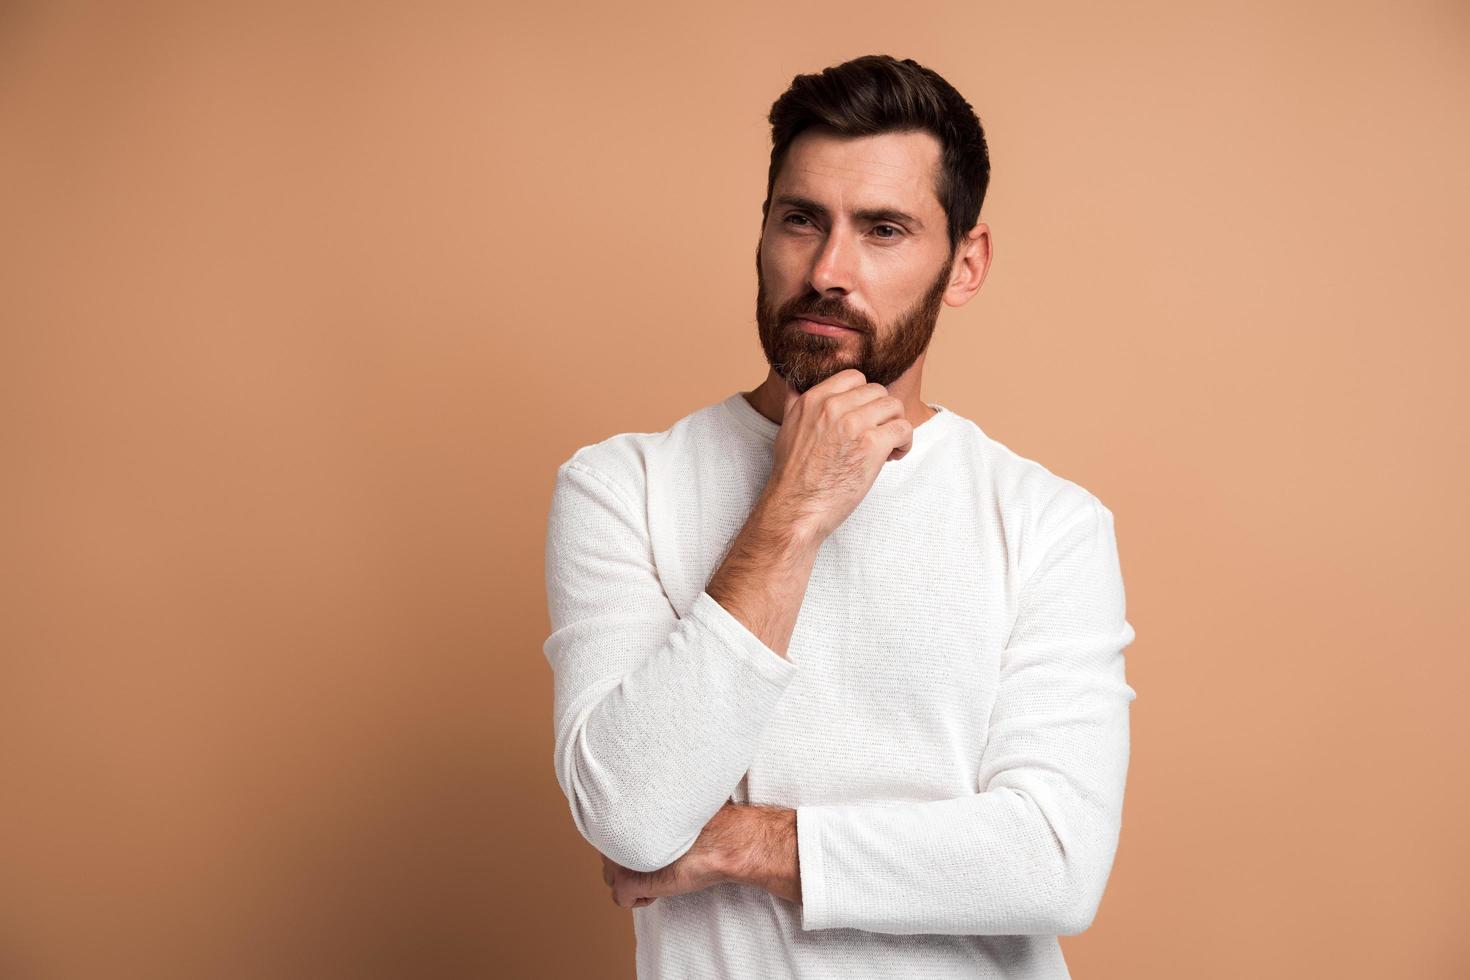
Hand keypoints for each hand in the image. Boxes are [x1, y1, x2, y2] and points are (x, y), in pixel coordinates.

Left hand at [599, 805, 738, 908]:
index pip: (610, 836)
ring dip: (635, 880)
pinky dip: (642, 898)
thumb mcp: (666, 818)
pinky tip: (660, 886)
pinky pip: (623, 898)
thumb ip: (644, 820)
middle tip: (658, 858)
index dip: (633, 847)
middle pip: (608, 859)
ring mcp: (617, 857)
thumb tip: (633, 830)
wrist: (720, 841)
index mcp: (625, 811)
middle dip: (630, 864)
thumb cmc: (702, 829)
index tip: (652, 846)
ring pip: (612, 879)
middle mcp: (615, 831)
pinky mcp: (624, 880)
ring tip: (661, 869)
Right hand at [765, 369, 913, 541]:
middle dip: (882, 413)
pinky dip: (904, 443)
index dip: (864, 397)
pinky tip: (892, 457)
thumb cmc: (793, 475)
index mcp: (814, 399)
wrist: (796, 507)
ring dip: (895, 425)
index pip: (855, 377)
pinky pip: (903, 429)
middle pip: (878, 391)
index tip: (863, 417)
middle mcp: (833, 406)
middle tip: (877, 436)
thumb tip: (796, 385)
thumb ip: (796, 403)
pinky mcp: (871, 445)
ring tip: (887, 447)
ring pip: (894, 406)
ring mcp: (853, 424)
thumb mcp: (787, 428)